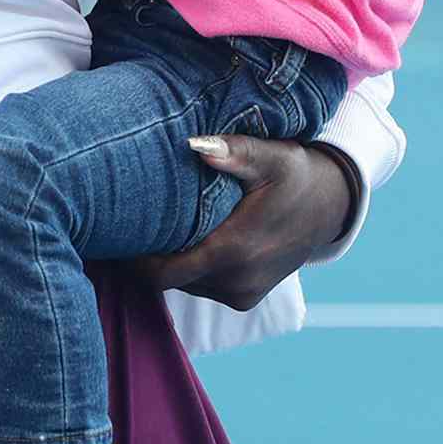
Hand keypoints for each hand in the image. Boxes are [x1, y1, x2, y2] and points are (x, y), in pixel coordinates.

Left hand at [128, 136, 357, 311]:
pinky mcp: (245, 298)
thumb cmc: (296, 174)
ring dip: (166, 263)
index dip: (133, 258)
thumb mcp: (271, 157)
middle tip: (119, 226)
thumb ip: (233, 152)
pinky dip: (187, 268)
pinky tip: (178, 239)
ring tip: (145, 229)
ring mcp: (242, 295)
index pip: (163, 272)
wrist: (330, 207)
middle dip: (143, 258)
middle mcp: (237, 282)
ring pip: (184, 284)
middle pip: (168, 280)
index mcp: (235, 251)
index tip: (112, 232)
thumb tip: (195, 145)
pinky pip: (201, 285)